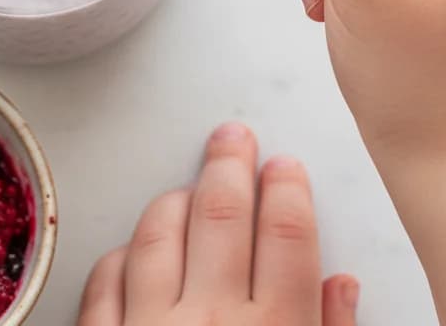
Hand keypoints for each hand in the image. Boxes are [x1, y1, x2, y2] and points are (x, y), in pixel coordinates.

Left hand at [77, 123, 358, 325]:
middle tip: (232, 138)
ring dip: (175, 202)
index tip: (283, 167)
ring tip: (188, 187)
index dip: (286, 190)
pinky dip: (122, 257)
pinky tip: (136, 249)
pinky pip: (105, 282)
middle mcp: (211, 323)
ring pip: (158, 235)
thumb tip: (340, 285)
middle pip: (221, 216)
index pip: (287, 237)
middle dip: (228, 165)